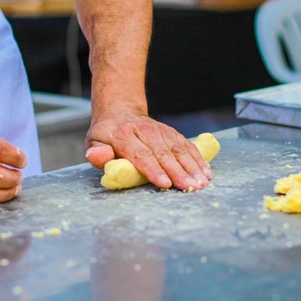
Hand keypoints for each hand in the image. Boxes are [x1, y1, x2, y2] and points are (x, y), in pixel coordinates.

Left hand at [85, 111, 212, 190]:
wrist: (121, 112)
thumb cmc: (107, 136)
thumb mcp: (94, 142)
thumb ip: (97, 152)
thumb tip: (97, 156)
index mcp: (123, 135)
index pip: (140, 154)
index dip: (153, 169)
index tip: (165, 183)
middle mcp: (145, 131)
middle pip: (163, 153)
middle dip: (178, 172)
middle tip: (190, 187)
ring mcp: (161, 130)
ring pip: (179, 150)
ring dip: (192, 167)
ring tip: (201, 183)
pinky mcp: (172, 133)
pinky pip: (187, 146)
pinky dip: (198, 159)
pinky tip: (206, 172)